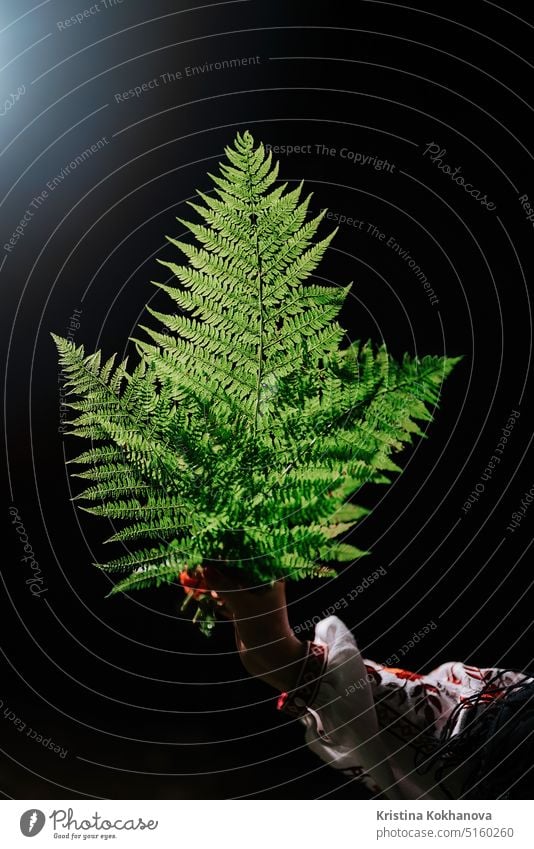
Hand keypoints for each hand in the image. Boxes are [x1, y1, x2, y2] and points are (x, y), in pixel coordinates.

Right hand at [201, 567, 307, 691]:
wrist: (271, 661)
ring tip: (194, 582)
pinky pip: (226, 600)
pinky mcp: (243, 612)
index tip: (207, 554)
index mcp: (269, 579)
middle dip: (216, 572)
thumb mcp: (243, 604)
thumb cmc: (264, 628)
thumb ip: (224, 586)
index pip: (246, 561)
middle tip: (196, 569)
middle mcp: (262, 586)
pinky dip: (214, 598)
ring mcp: (252, 600)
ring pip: (229, 588)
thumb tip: (205, 569)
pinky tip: (199, 595)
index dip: (226, 557)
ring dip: (212, 585)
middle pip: (235, 574)